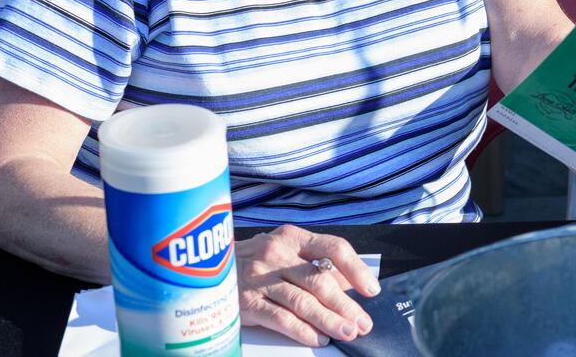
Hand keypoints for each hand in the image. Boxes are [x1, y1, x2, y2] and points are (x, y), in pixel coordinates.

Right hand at [235, 225, 380, 347]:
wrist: (204, 269)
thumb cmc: (255, 261)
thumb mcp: (285, 251)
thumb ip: (316, 264)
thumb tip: (352, 285)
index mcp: (292, 237)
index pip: (333, 248)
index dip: (357, 269)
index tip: (372, 289)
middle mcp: (277, 254)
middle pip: (321, 280)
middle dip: (346, 304)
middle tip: (363, 322)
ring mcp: (260, 279)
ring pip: (303, 301)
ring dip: (329, 320)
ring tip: (347, 332)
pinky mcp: (245, 303)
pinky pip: (280, 318)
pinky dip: (302, 331)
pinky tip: (317, 338)